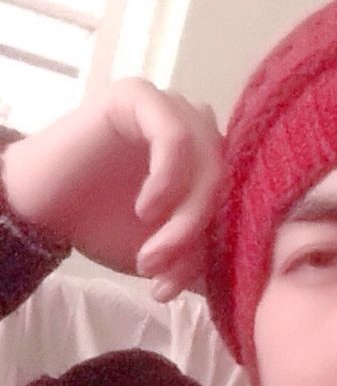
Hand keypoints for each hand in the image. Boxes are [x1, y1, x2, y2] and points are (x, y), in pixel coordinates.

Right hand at [1, 78, 221, 300]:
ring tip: (150, 254)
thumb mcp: (167, 256)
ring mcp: (173, 111)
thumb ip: (204, 261)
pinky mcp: (141, 98)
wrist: (40, 208)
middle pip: (229, 186)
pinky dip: (168, 180)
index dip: (215, 251)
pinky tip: (146, 209)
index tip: (176, 287)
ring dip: (184, 219)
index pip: (240, 204)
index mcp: (212, 165)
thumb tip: (248, 285)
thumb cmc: (106, 226)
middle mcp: (200, 133)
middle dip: (197, 240)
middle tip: (162, 274)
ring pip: (208, 164)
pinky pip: (175, 137)